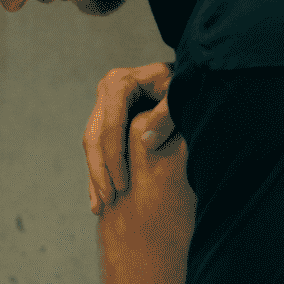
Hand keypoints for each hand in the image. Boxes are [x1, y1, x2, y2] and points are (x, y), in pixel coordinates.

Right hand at [84, 63, 175, 213]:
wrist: (191, 77)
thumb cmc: (188, 86)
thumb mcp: (180, 97)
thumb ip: (168, 115)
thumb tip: (147, 142)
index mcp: (121, 83)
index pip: (110, 125)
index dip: (115, 158)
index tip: (123, 186)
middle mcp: (107, 90)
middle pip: (94, 136)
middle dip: (100, 172)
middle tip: (108, 202)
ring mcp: (105, 103)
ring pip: (92, 145)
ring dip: (95, 177)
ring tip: (100, 207)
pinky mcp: (108, 116)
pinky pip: (98, 148)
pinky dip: (99, 173)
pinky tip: (98, 199)